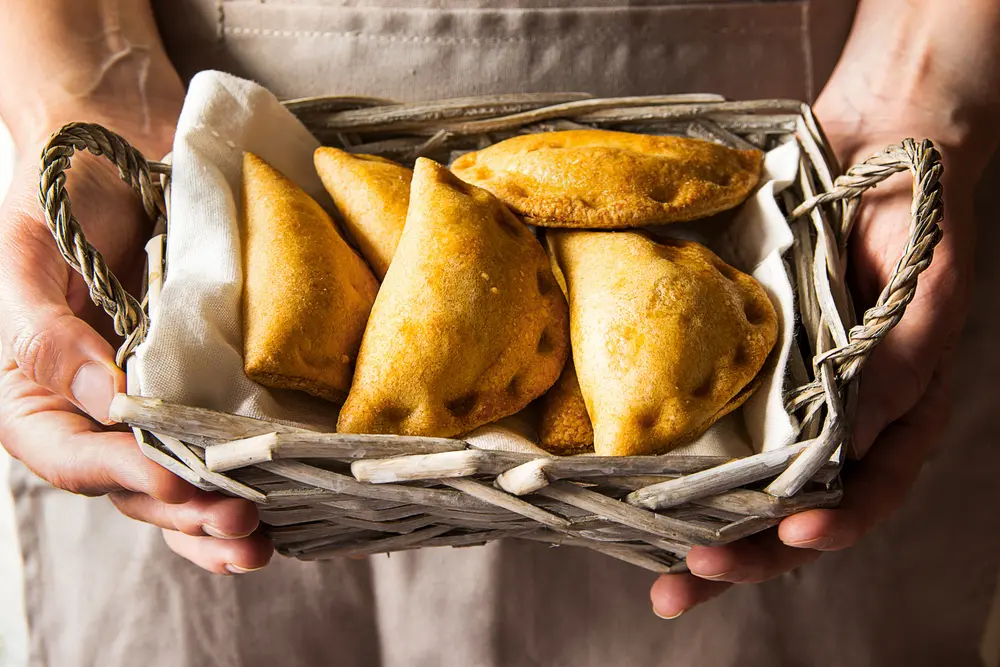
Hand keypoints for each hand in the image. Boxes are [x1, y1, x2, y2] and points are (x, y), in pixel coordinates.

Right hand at [0, 109, 271, 574]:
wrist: (118, 154)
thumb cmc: (59, 198)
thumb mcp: (24, 255)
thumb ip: (41, 330)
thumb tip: (102, 396)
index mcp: (35, 394)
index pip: (67, 456)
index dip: (120, 478)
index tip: (173, 484)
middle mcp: (93, 413)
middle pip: (133, 488)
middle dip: (185, 512)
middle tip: (238, 525)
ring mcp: (152, 405)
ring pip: (179, 484)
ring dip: (216, 521)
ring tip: (258, 542)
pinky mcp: (203, 386)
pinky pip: (219, 443)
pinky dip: (244, 479)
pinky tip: (281, 508)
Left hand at [649, 105, 983, 617]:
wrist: (877, 140)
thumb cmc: (920, 215)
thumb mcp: (926, 291)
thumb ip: (900, 366)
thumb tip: (854, 444)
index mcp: (890, 413)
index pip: (864, 493)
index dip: (831, 526)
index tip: (790, 536)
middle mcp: (829, 413)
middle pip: (787, 506)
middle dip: (740, 553)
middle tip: (684, 584)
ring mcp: (779, 388)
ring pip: (738, 473)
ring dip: (695, 520)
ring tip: (651, 562)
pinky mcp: (737, 354)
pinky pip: (707, 407)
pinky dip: (675, 446)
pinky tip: (631, 475)